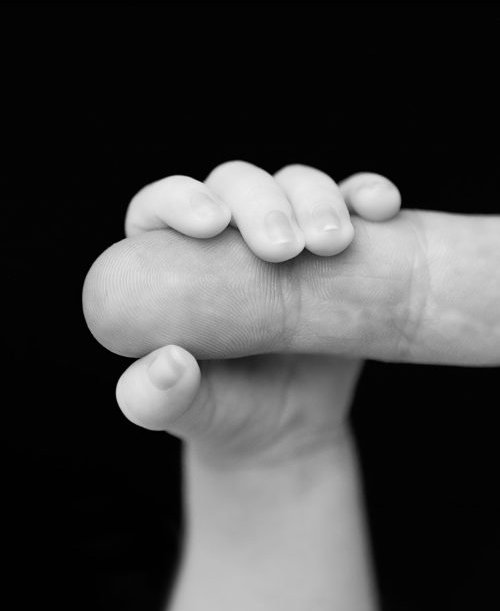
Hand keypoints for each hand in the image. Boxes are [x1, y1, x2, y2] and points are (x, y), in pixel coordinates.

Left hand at [103, 161, 400, 464]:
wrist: (288, 427)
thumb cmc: (223, 412)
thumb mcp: (187, 413)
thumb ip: (156, 400)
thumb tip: (169, 363)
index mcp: (171, 260)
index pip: (163, 205)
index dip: (181, 198)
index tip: (212, 224)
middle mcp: (227, 235)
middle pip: (236, 184)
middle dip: (261, 202)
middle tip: (283, 249)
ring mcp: (285, 235)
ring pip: (296, 183)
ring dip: (316, 199)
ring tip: (333, 244)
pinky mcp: (337, 246)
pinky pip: (353, 203)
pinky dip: (367, 194)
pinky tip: (380, 208)